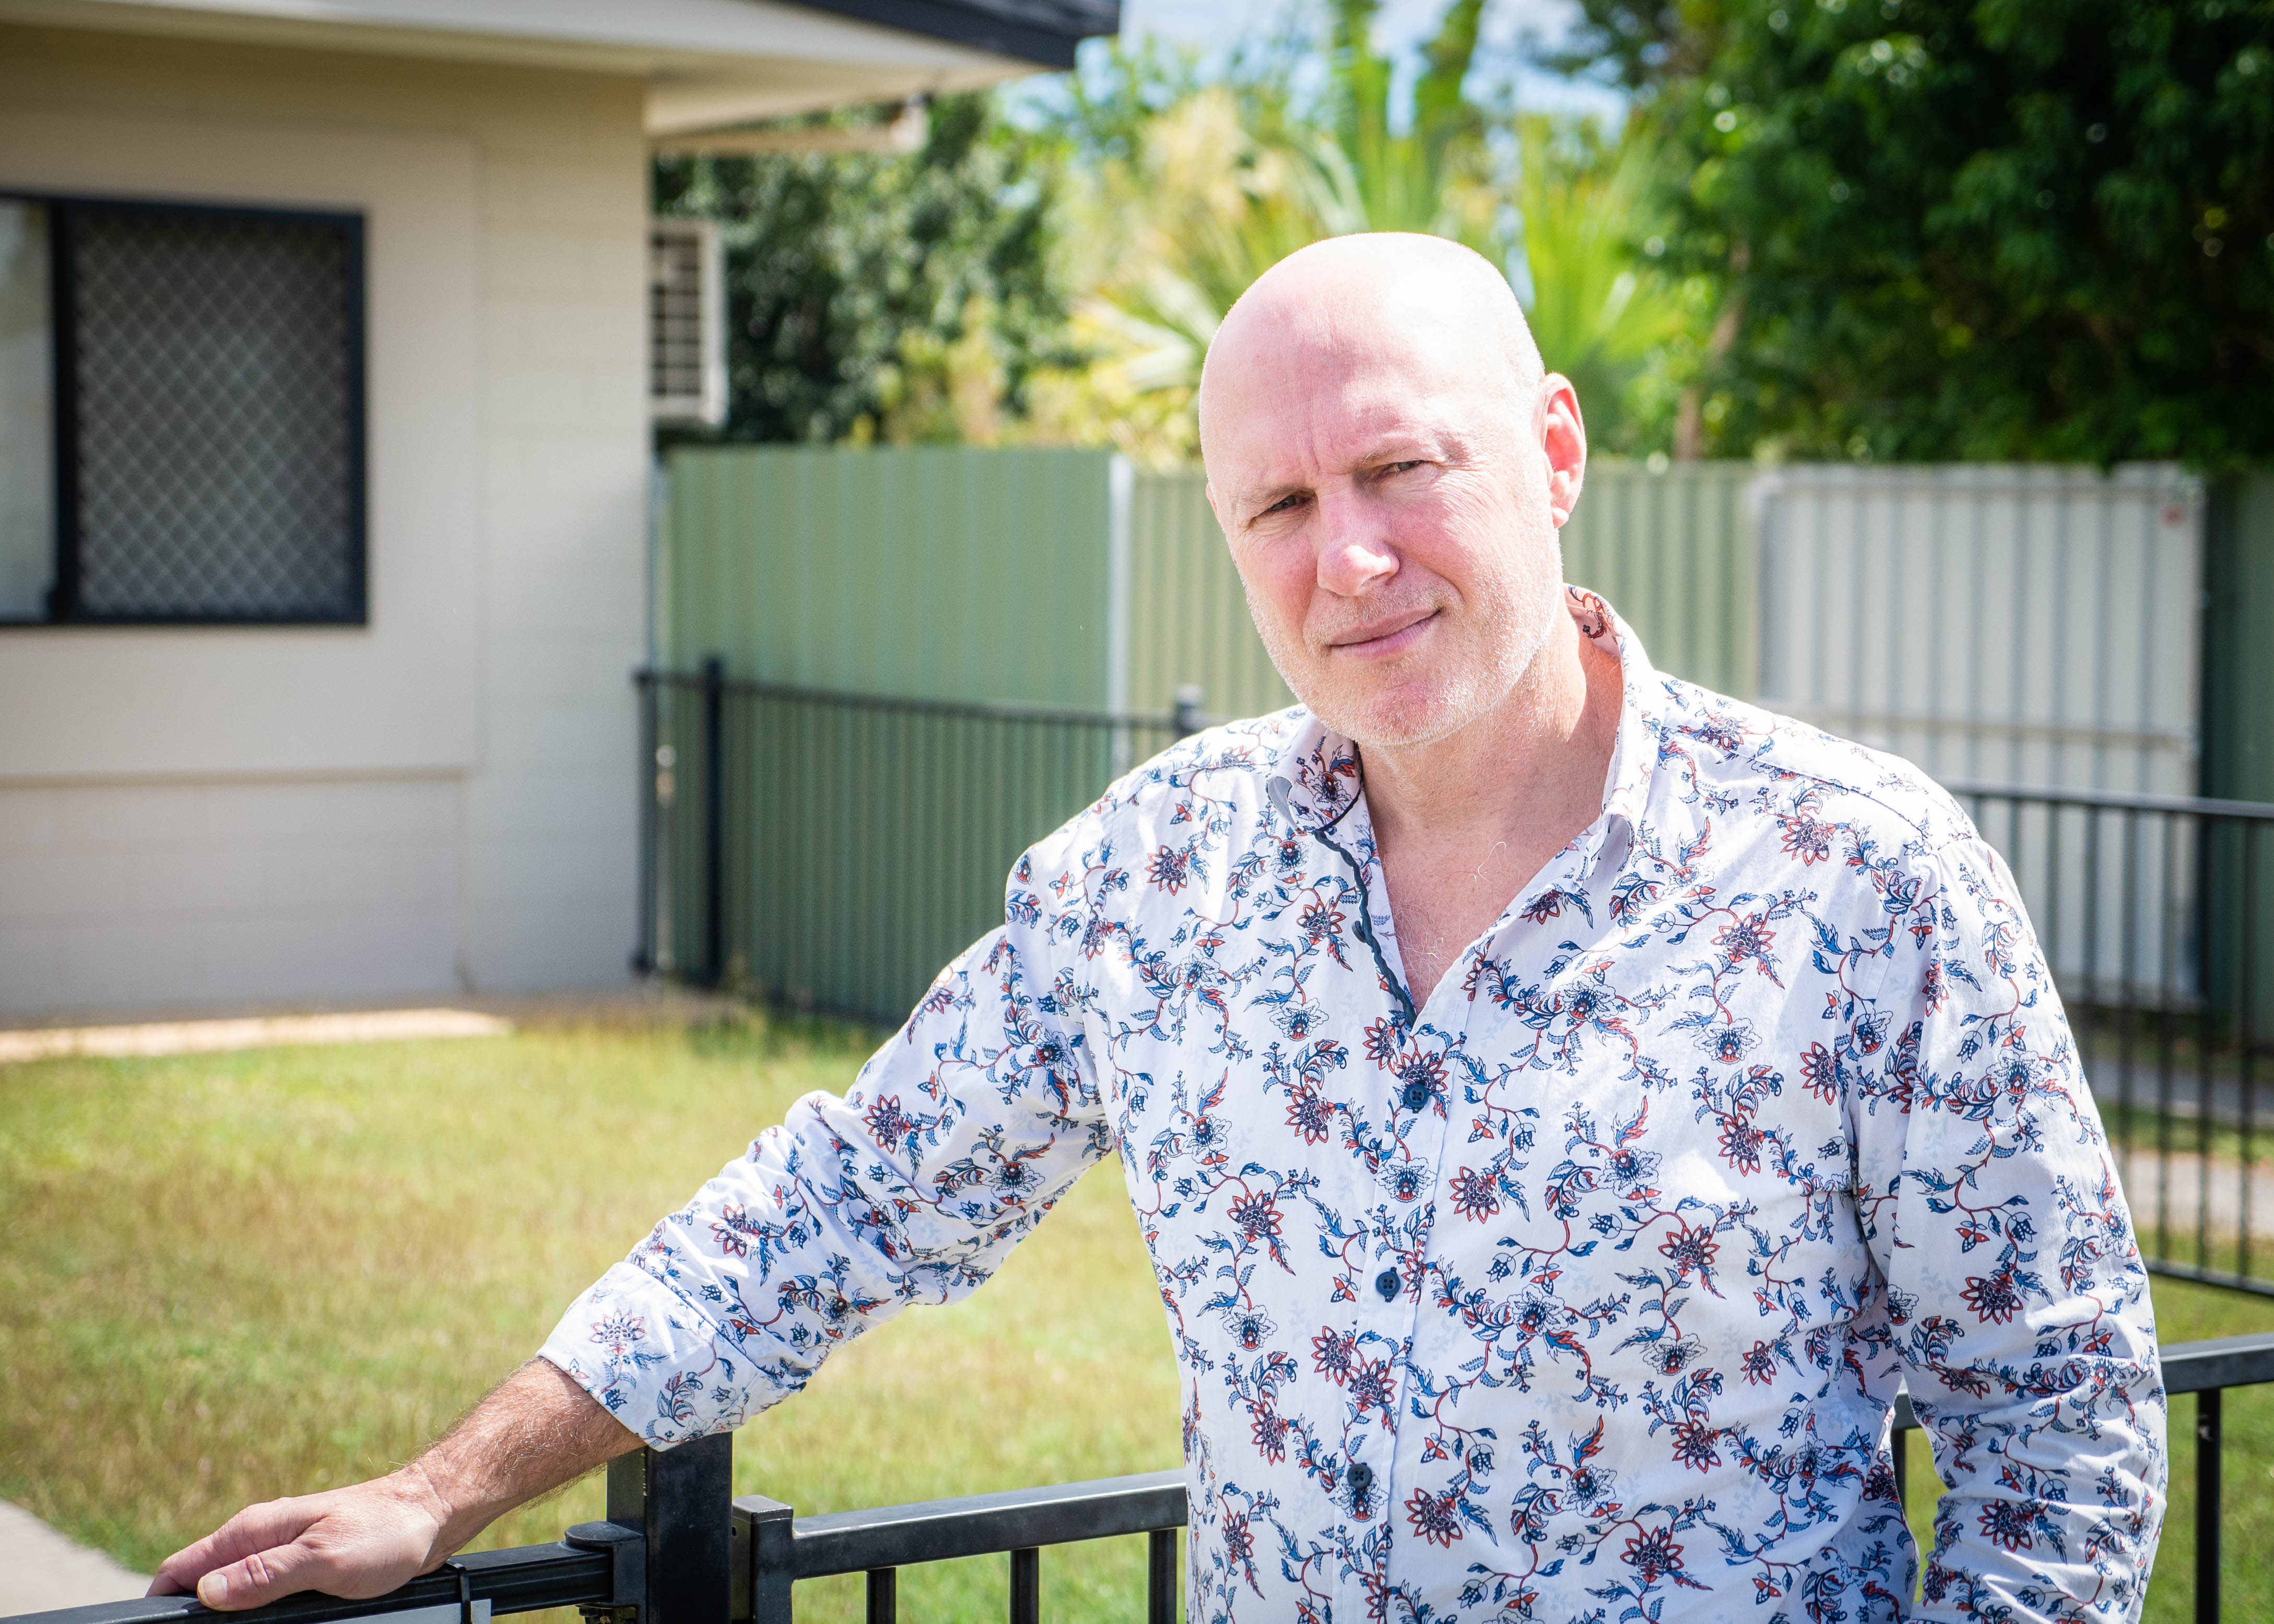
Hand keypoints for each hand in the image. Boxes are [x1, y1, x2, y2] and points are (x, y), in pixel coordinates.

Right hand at [146, 1465, 454, 1609]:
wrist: (430, 1513)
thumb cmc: (384, 1531)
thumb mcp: (322, 1559)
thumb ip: (264, 1575)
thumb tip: (207, 1593)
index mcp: (253, 1530)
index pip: (180, 1569)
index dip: (161, 1604)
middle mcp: (258, 1537)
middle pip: (200, 1583)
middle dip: (190, 1614)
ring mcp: (279, 1549)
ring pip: (229, 1588)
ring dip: (221, 1613)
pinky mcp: (299, 1562)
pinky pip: (259, 1589)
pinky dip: (250, 1609)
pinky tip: (260, 1623)